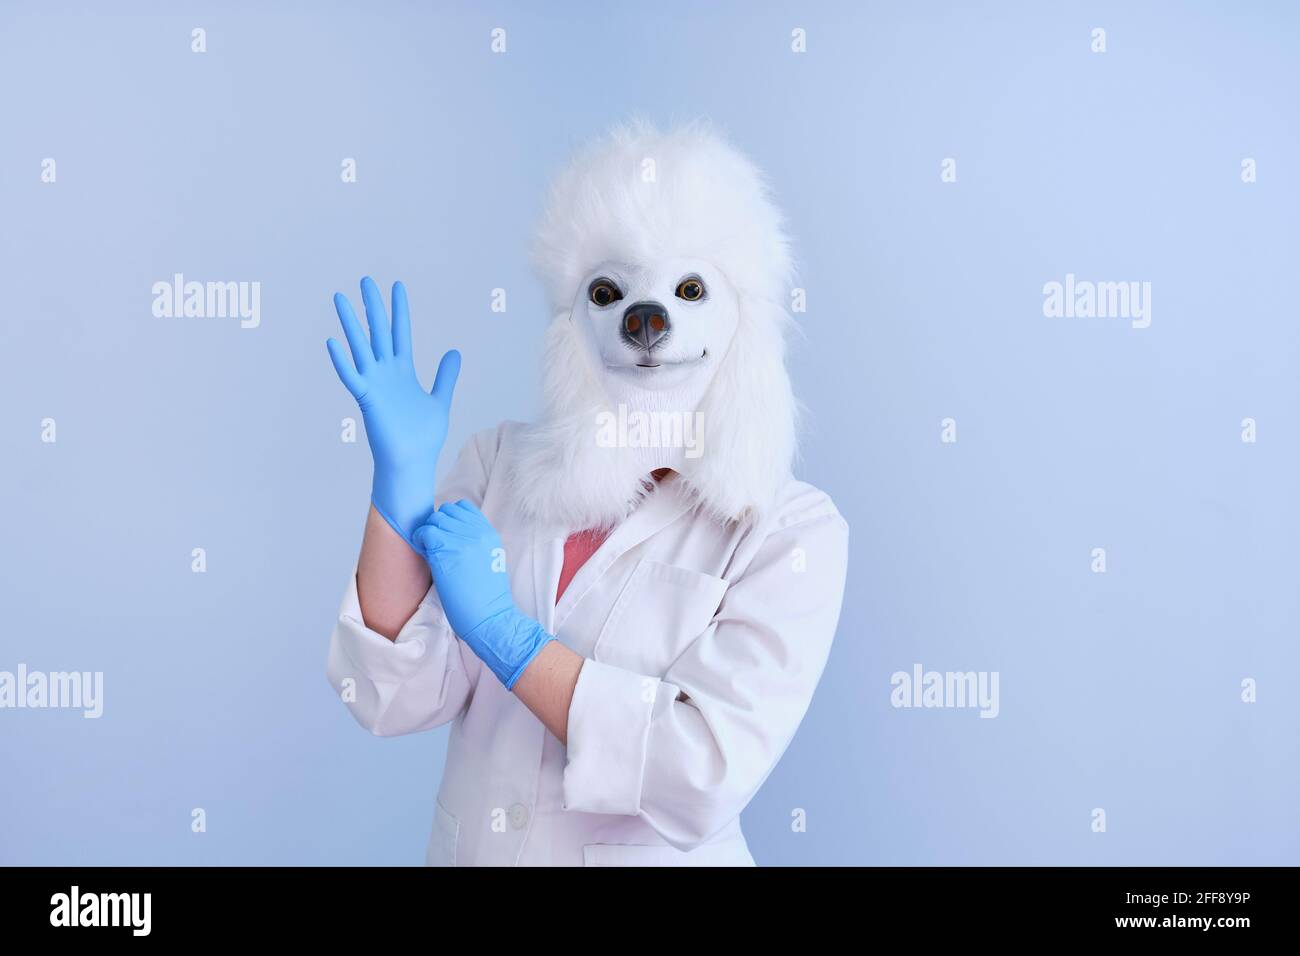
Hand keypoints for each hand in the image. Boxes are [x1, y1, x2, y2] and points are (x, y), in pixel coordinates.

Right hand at [327, 277, 460, 544]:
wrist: (413, 461)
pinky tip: (332, 342)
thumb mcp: (439, 400)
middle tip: (365, 280)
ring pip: (361, 348)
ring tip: (341, 299)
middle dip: (373, 307)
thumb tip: (454, 353)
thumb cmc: (423, 436)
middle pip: (378, 333)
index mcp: (403, 372)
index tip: (396, 287)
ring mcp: (375, 385)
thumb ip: (445, 376)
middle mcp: (386, 374)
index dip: (399, 310)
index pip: (400, 333)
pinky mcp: (367, 400)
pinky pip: (352, 377)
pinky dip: (342, 361)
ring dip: (351, 324)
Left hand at [413, 501, 553, 688]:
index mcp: (489, 533)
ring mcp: (462, 540)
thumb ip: (475, 543)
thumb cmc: (487, 598)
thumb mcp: (490, 560)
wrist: (491, 618)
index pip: (462, 507)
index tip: (446, 536)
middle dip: (437, 526)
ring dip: (428, 534)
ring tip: (430, 552)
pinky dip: (420, 541)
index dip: (449, 519)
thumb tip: (450, 535)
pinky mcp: (447, 552)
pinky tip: (425, 556)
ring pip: (434, 520)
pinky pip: (425, 533)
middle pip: (445, 511)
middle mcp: (477, 532)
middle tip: (435, 547)